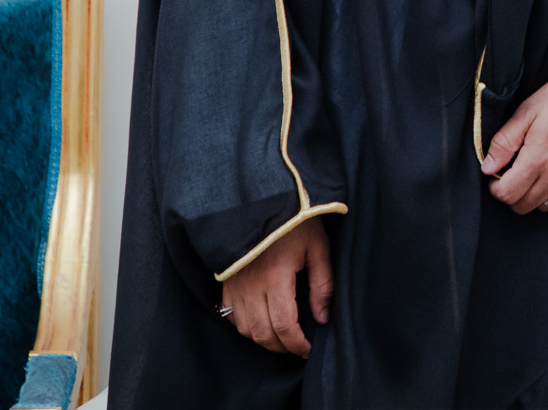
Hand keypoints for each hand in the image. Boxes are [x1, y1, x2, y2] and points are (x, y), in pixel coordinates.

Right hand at [220, 217, 331, 356]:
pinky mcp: (225, 281)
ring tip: (282, 337)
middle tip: (298, 347)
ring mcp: (234, 284)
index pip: (285, 326)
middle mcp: (250, 284)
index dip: (298, 345)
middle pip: (263, 333)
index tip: (309, 349)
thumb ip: (322, 284)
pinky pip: (231, 316)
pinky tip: (261, 322)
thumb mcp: (318, 246)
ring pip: (245, 329)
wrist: (262, 196)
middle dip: (283, 347)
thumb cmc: (295, 219)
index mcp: (275, 275)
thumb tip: (322, 318)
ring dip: (264, 339)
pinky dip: (246, 326)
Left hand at [481, 71, 547, 213]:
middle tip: (517, 174)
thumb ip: (504, 142)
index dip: (496, 188)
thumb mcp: (528, 111)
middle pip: (523, 206)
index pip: (507, 194)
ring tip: (539, 171)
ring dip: (536, 194)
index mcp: (538, 158)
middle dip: (514, 193)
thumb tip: (488, 167)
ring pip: (544, 207)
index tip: (498, 177)